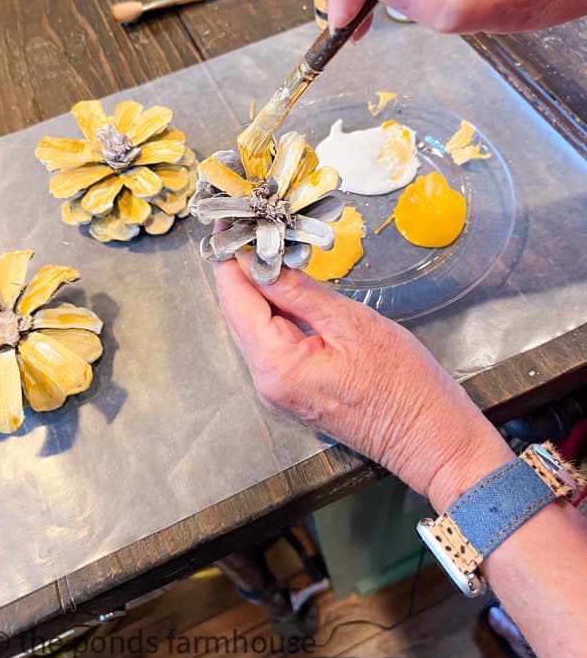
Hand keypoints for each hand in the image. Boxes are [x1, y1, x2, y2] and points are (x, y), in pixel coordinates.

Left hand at [213, 254, 511, 511]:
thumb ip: (299, 291)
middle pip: (239, 314)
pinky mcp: (293, 390)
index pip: (236, 300)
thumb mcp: (351, 323)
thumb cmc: (402, 384)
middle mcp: (267, 381)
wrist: (429, 436)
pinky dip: (275, 311)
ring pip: (254, 327)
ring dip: (258, 288)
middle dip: (240, 268)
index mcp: (277, 365)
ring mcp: (278, 389)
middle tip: (250, 225)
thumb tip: (262, 261)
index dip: (228, 257)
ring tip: (269, 247)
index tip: (228, 220)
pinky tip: (287, 288)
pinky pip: (272, 342)